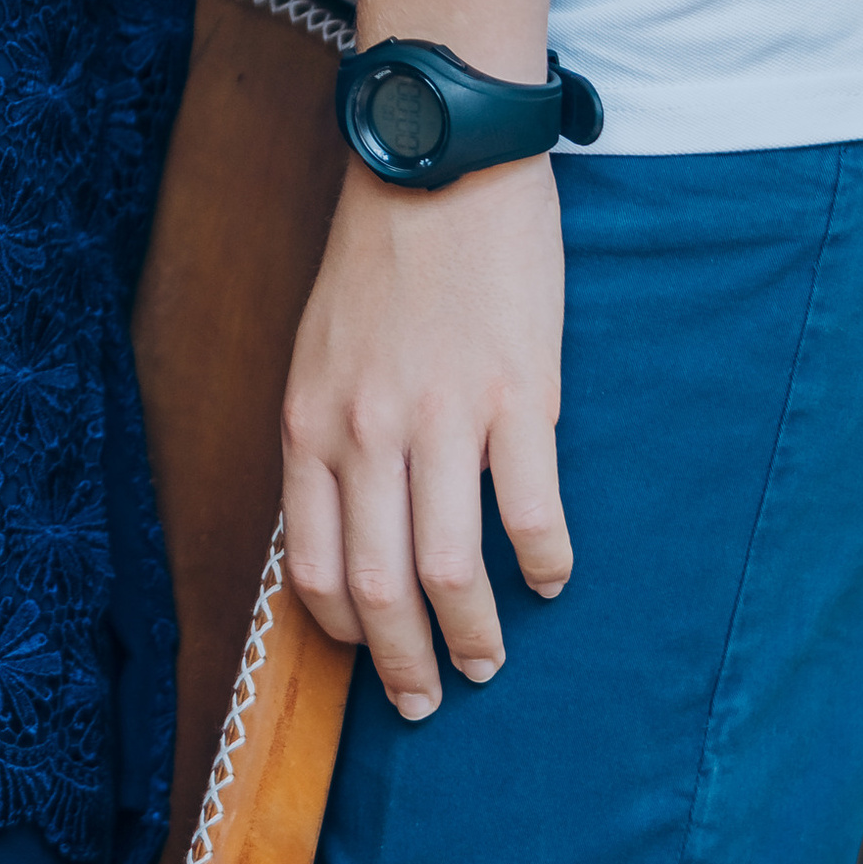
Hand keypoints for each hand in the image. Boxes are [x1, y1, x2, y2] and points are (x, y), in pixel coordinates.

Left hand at [281, 155, 569, 712]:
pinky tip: (551, 580)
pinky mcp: (519, 397)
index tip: (369, 657)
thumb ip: (327, 437)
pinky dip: (544, 565)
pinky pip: (531, 514)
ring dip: (473, 636)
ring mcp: (444, 417)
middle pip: (382, 588)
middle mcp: (368, 431)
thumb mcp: (319, 351)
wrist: (440, 163)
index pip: (312, 568)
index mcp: (311, 422)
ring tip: (489, 661)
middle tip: (430, 699)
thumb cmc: (380, 258)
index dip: (344, 633)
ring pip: (453, 571)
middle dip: (406, 665)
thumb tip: (339, 530)